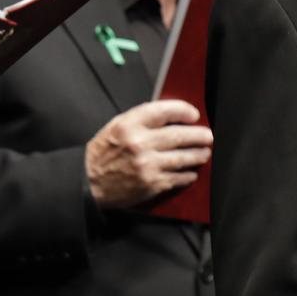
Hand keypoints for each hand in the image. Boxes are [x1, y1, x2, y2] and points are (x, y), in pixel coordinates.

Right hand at [85, 99, 212, 208]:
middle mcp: (139, 144)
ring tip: (205, 153)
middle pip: (179, 135)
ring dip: (198, 155)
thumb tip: (171, 117)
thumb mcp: (116, 127)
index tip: (193, 114)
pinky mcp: (151, 184)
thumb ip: (141, 120)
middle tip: (208, 136)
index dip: (183, 111)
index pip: (163, 111)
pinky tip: (192, 172)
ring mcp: (147, 165)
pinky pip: (177, 178)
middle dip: (198, 135)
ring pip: (182, 158)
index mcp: (129, 125)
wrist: (88, 182)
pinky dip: (187, 175)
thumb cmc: (103, 153)